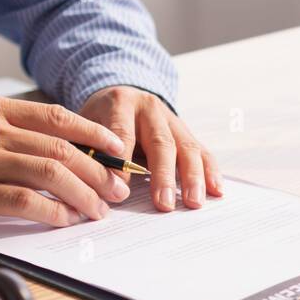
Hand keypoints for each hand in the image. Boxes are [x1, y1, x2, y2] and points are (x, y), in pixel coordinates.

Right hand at [0, 94, 131, 227]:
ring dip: (83, 195)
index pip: (56, 118)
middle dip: (98, 172)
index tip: (118, 151)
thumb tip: (50, 148)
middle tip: (118, 191)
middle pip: (61, 149)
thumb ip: (1, 129)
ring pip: (50, 174)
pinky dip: (52, 212)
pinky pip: (24, 202)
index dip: (94, 135)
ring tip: (98, 211)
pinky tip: (64, 221)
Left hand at [78, 86, 221, 210]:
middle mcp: (151, 109)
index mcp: (121, 103)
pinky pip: (202, 151)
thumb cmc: (98, 118)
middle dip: (163, 176)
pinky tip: (217, 190)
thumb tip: (92, 186)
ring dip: (193, 178)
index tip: (119, 190)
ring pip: (187, 147)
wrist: (121, 94)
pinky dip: (211, 171)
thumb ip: (88, 149)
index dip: (122, 163)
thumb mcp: (83, 124)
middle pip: (161, 142)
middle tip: (165, 205)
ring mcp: (173, 120)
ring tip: (194, 202)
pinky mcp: (187, 133)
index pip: (123, 133)